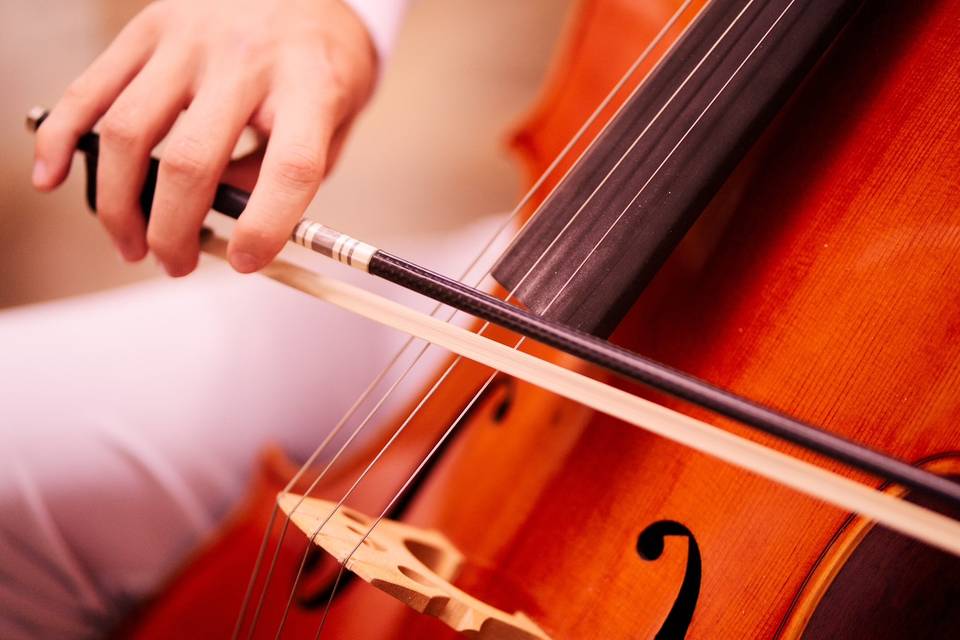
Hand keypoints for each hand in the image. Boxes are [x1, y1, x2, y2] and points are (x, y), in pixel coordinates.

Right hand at [33, 0, 376, 275]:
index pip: (290, 169)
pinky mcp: (149, 27)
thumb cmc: (321, 65)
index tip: (246, 261)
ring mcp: (191, 39)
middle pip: (191, 161)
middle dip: (173, 233)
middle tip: (174, 263)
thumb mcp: (332, 123)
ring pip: (130, 133)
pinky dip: (64, 138)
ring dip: (119, 204)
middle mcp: (247, 59)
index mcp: (311, 86)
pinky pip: (92, 88)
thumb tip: (223, 223)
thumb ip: (284, 174)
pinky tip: (55, 177)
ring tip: (130, 242)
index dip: (265, 228)